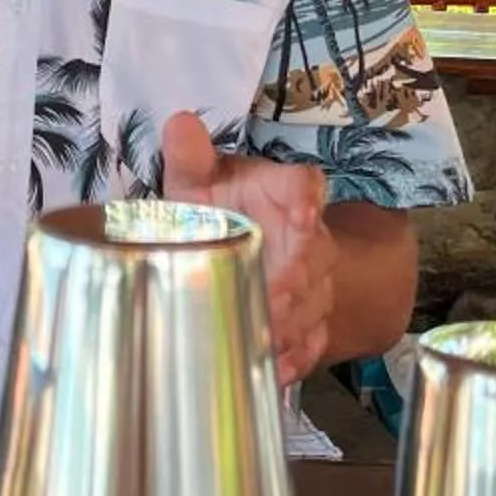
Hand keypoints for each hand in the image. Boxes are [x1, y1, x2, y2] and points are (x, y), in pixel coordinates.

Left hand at [161, 111, 334, 386]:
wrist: (267, 247)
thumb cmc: (227, 207)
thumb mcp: (204, 180)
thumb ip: (192, 156)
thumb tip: (179, 123)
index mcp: (286, 193)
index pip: (306, 185)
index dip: (308, 197)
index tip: (305, 211)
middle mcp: (310, 239)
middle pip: (311, 257)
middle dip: (292, 280)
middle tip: (269, 299)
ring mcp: (316, 283)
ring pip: (313, 305)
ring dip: (291, 324)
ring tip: (264, 340)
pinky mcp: (312, 321)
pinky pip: (312, 341)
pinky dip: (294, 358)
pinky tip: (275, 372)